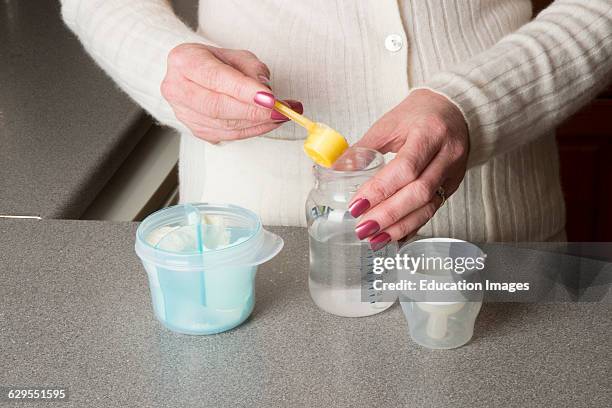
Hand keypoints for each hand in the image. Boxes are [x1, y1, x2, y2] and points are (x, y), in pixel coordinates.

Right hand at [161, 43, 301, 142]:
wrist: (194, 75)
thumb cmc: (215, 62)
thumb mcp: (235, 55)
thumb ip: (251, 68)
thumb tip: (265, 89)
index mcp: (184, 61)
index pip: (216, 79)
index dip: (244, 91)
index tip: (270, 99)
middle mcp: (178, 88)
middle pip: (218, 107)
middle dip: (255, 112)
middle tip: (281, 111)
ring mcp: (184, 112)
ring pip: (225, 124)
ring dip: (258, 123)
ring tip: (281, 115)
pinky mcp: (195, 129)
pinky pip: (228, 135)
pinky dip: (252, 130)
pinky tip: (267, 123)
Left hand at [349, 89, 468, 248]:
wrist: (456, 110)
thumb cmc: (421, 114)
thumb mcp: (389, 124)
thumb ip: (363, 148)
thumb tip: (335, 169)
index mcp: (429, 132)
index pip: (405, 168)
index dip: (379, 190)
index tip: (356, 205)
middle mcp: (447, 154)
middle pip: (418, 192)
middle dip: (388, 215)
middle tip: (362, 228)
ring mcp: (454, 172)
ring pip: (428, 206)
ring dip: (399, 226)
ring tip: (375, 239)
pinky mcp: (454, 184)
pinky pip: (433, 209)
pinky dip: (412, 225)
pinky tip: (394, 235)